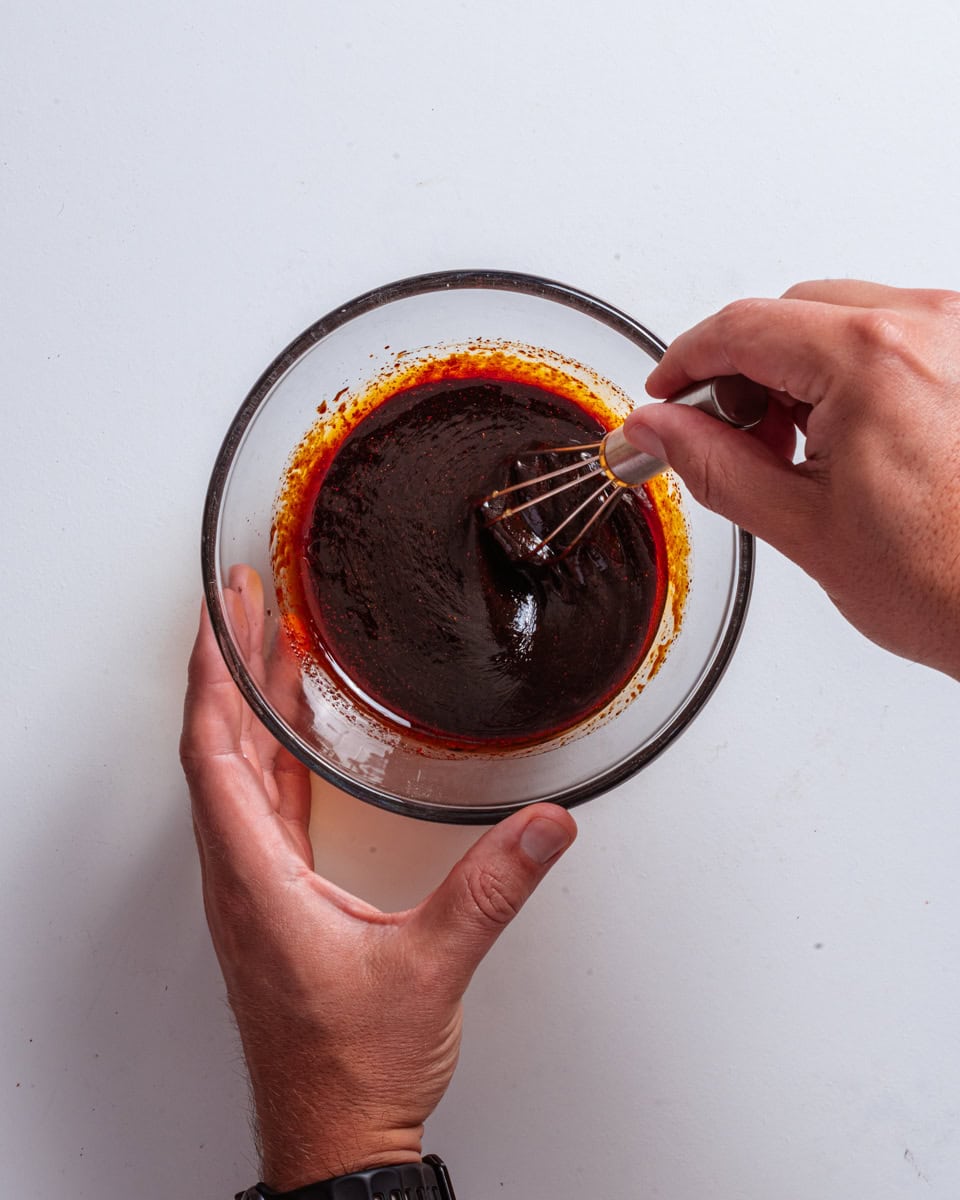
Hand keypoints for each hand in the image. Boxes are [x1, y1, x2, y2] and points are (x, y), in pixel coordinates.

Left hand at [180, 566, 576, 1190]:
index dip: (217, 679)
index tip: (224, 619)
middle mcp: (243, 878)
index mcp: (256, 881)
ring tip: (270, 645)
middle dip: (233, 667)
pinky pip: (265, 805)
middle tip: (246, 604)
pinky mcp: (278, 901)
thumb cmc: (351, 1067)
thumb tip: (543, 826)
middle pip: (222, 747)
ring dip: (251, 705)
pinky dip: (275, 752)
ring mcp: (257, 889)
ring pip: (239, 773)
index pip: (216, 754)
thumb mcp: (432, 967)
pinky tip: (296, 728)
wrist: (334, 1135)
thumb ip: (492, 888)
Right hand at [623, 280, 959, 677]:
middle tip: (728, 438)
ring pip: (840, 321)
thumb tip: (658, 430)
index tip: (666, 397)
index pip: (742, 328)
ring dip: (798, 373)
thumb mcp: (802, 525)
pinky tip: (843, 440)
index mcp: (871, 361)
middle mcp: (927, 329)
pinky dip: (848, 376)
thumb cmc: (948, 580)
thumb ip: (713, 464)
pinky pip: (890, 337)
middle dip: (744, 372)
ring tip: (796, 452)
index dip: (686, 363)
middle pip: (790, 313)